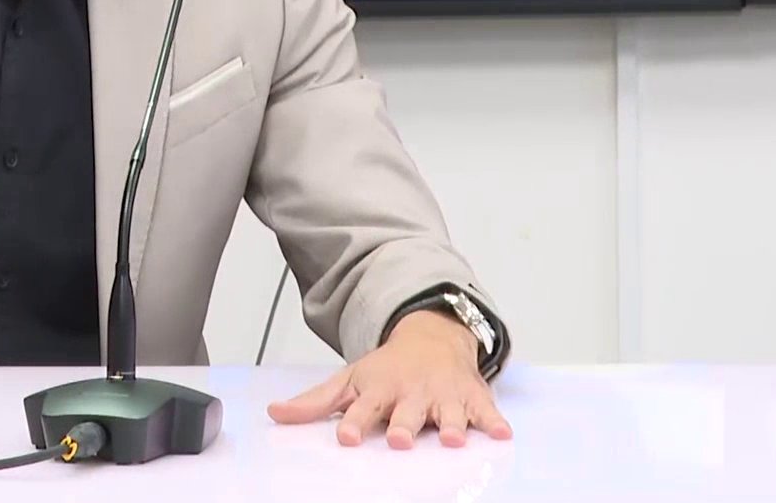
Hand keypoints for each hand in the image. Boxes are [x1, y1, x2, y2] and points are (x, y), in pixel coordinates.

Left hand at [267, 310, 511, 448]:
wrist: (432, 335)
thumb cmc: (388, 367)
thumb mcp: (349, 379)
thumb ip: (314, 402)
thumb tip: (274, 414)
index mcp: (380, 389)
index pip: (363, 409)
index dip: (355, 424)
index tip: (348, 438)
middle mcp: (412, 392)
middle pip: (408, 414)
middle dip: (405, 426)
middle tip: (401, 439)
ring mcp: (444, 395)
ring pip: (449, 413)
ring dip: (452, 425)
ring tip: (453, 439)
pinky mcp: (471, 397)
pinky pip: (485, 411)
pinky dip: (494, 421)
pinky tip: (501, 434)